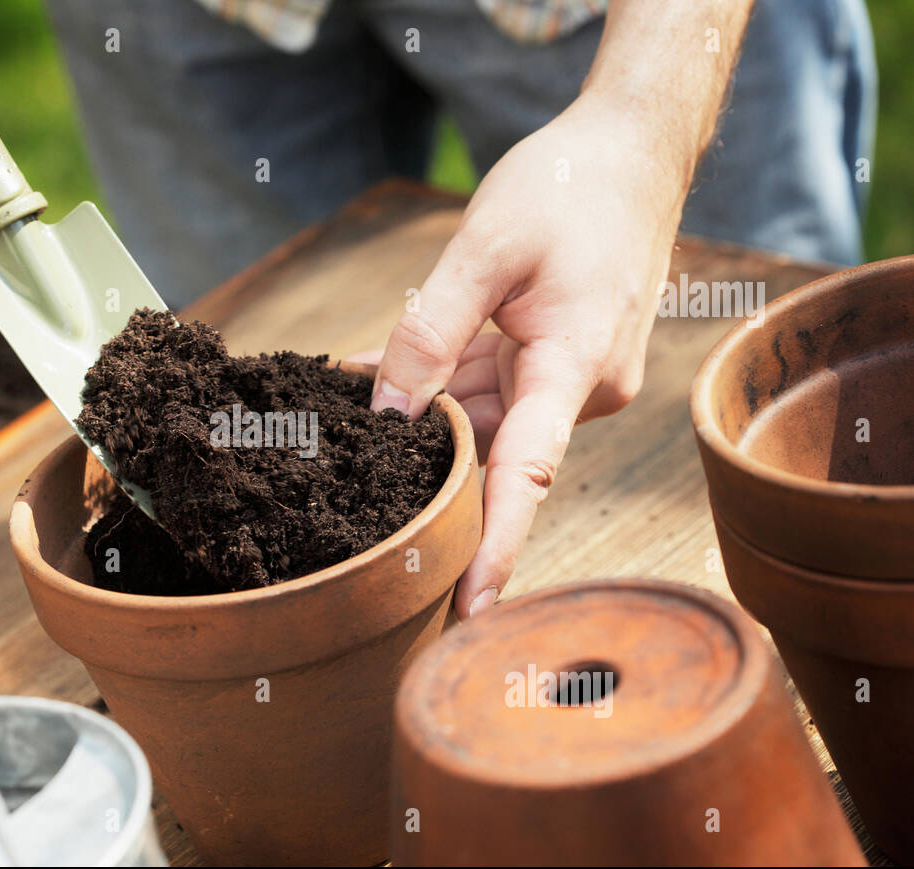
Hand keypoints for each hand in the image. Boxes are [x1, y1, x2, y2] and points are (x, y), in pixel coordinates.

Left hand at [367, 95, 688, 618]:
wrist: (633, 151)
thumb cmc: (568, 188)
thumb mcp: (483, 249)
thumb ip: (431, 333)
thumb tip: (388, 414)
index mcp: (574, 367)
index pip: (528, 475)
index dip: (497, 546)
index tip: (471, 609)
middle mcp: (580, 389)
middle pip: (492, 452)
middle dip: (424, 468)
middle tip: (354, 505)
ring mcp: (570, 378)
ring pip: (483, 418)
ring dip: (422, 417)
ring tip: (345, 420)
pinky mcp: (557, 361)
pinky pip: (489, 387)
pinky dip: (441, 383)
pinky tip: (377, 376)